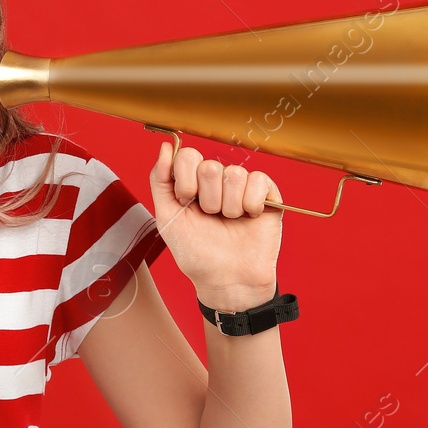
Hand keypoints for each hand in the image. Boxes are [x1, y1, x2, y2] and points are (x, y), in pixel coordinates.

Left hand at [148, 141, 283, 311]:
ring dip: (229, 206)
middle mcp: (217, 180)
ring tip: (230, 221)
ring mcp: (242, 185)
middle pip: (209, 166)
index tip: (187, 203)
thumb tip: (165, 147)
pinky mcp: (267, 193)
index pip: (187, 155)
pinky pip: (259, 180)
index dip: (185, 180)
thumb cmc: (196, 253)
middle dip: (207, 200)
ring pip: (234, 175)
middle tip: (211, 217)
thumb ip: (160, 181)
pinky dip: (251, 204)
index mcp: (192, 182)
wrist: (226, 280)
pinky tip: (250, 217)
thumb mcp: (167, 218)